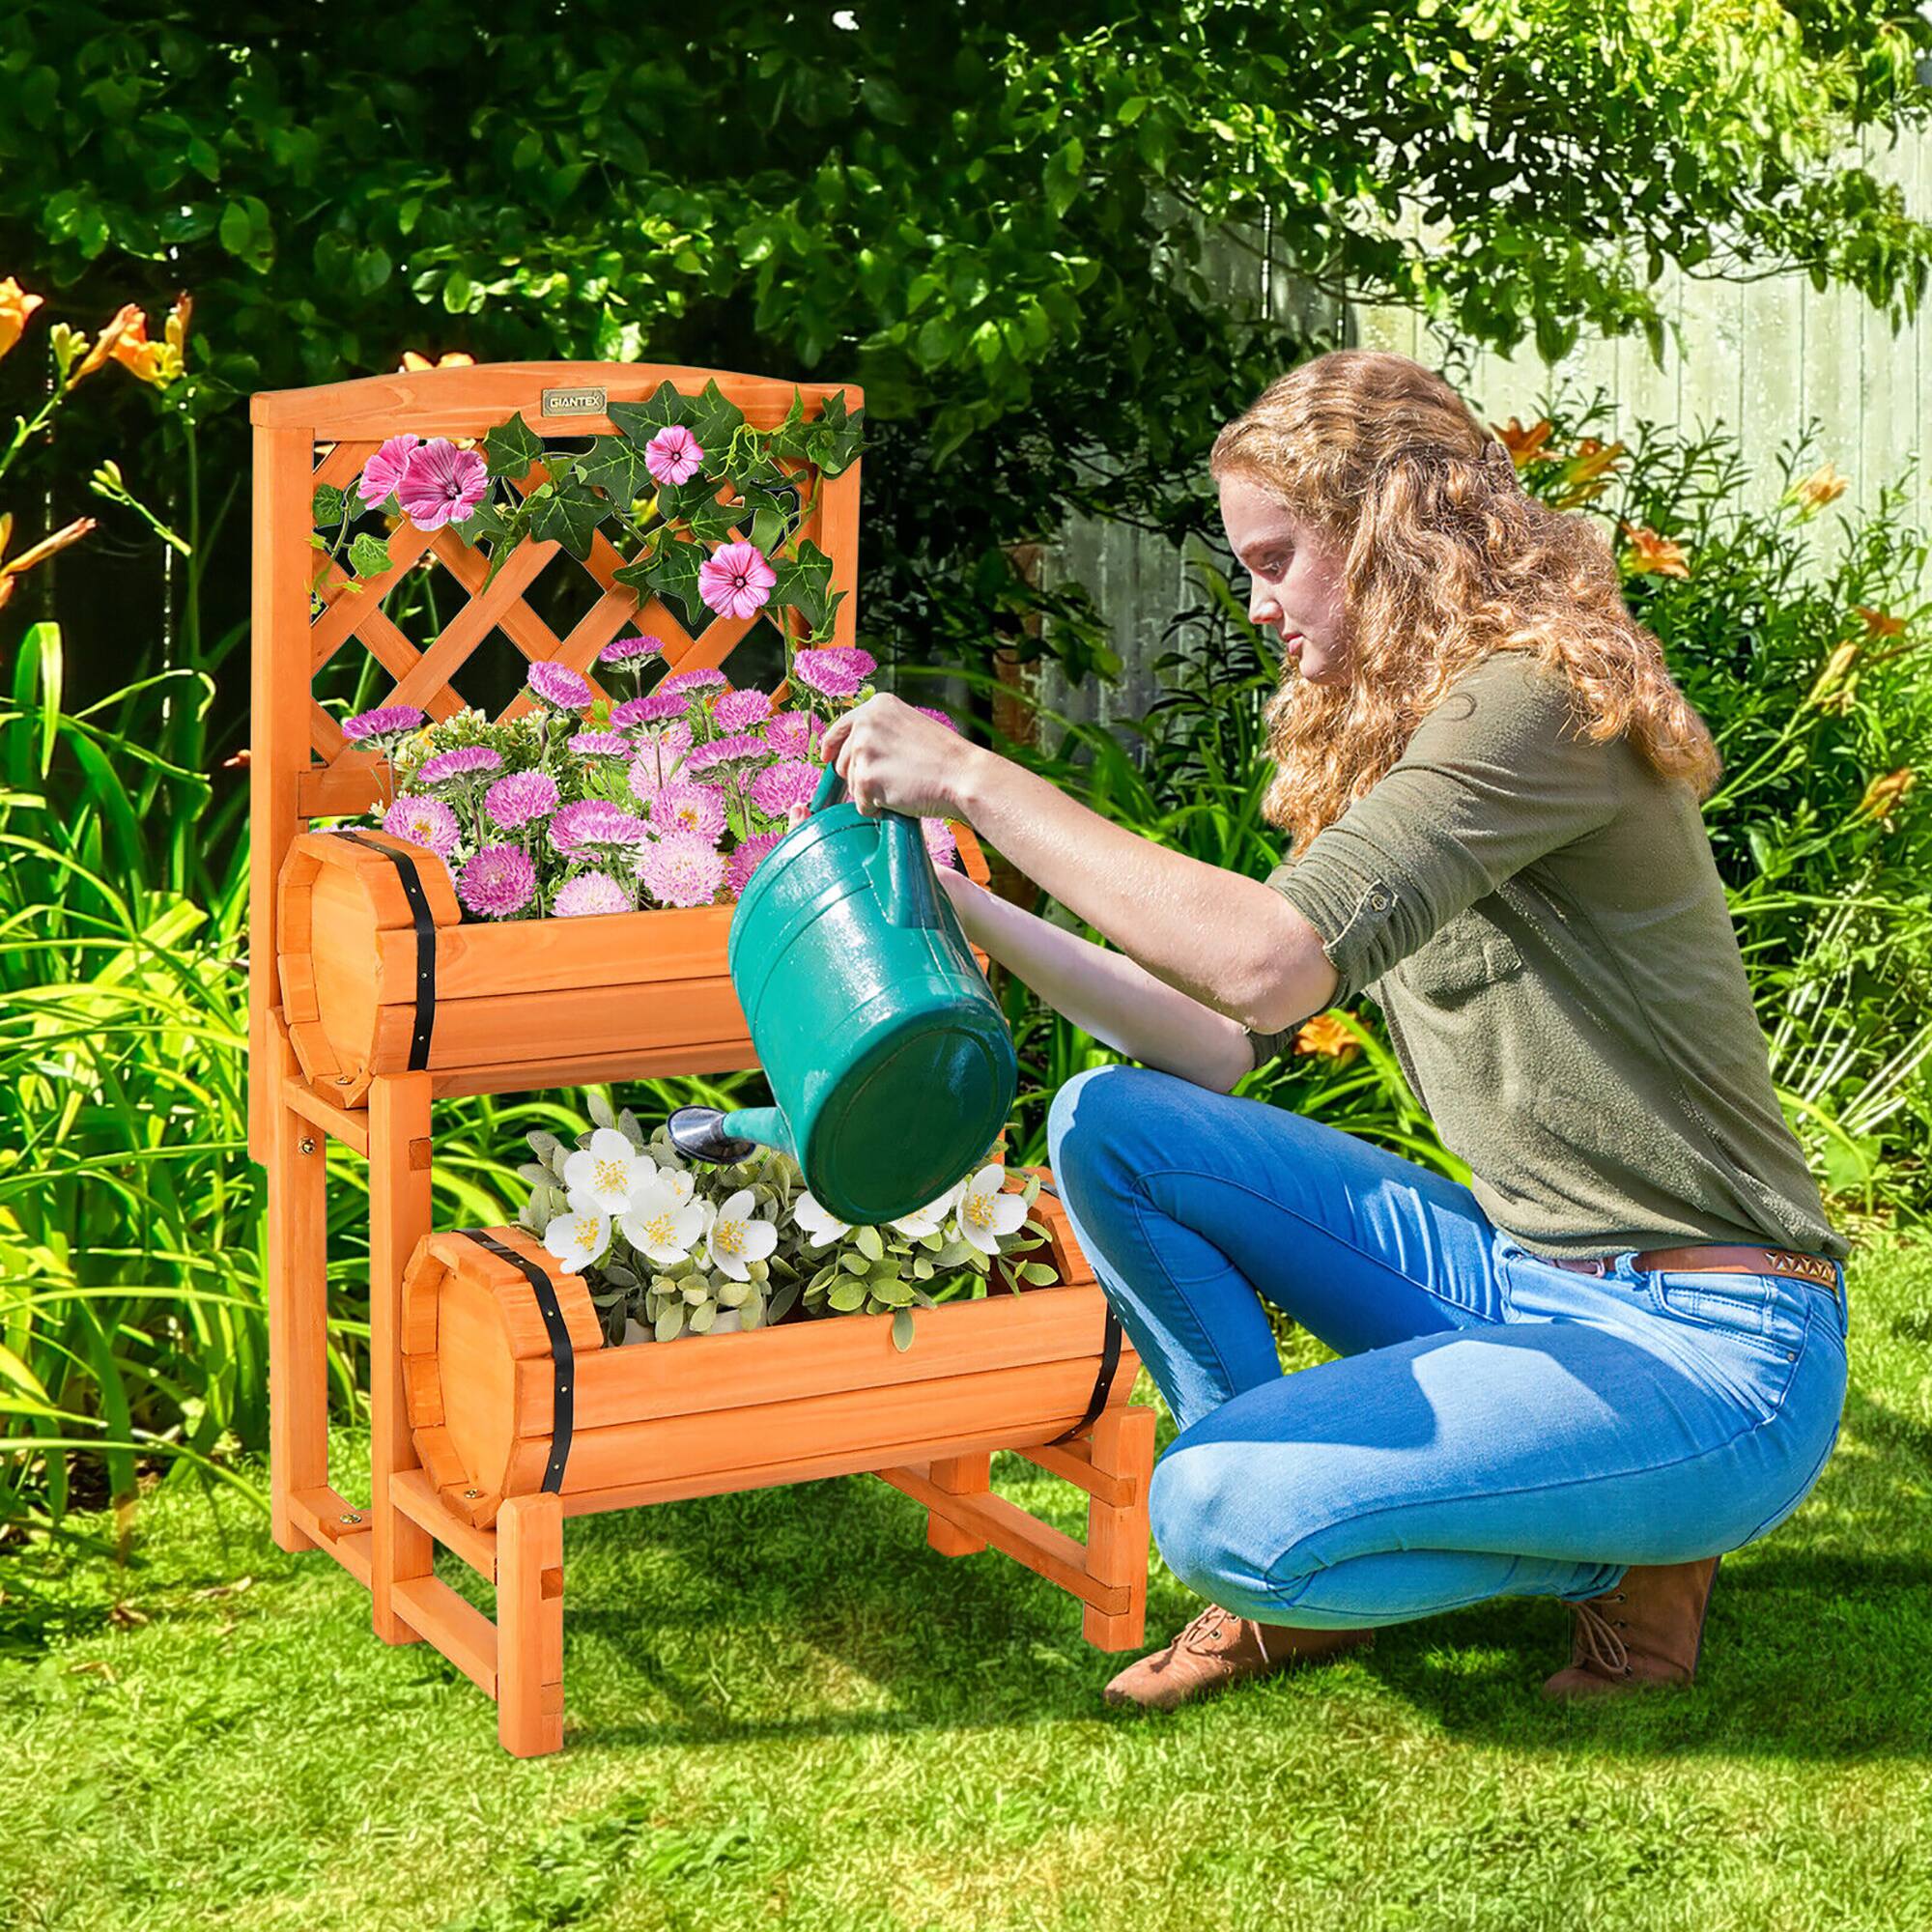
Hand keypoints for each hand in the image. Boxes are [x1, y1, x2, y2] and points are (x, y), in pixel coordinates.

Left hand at [815, 691, 976, 820]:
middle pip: (841, 762)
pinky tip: (900, 798)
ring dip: (870, 794)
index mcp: (876, 706)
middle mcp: (865, 723)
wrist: (963, 776)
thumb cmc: (944, 758)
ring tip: (901, 787)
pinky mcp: (865, 777)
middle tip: (891, 780)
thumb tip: (854, 751)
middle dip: (860, 777)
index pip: (839, 728)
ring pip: (850, 785)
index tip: (826, 758)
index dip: (831, 747)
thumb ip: (880, 732)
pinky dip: (877, 808)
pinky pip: (860, 804)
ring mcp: (863, 750)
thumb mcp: (908, 727)